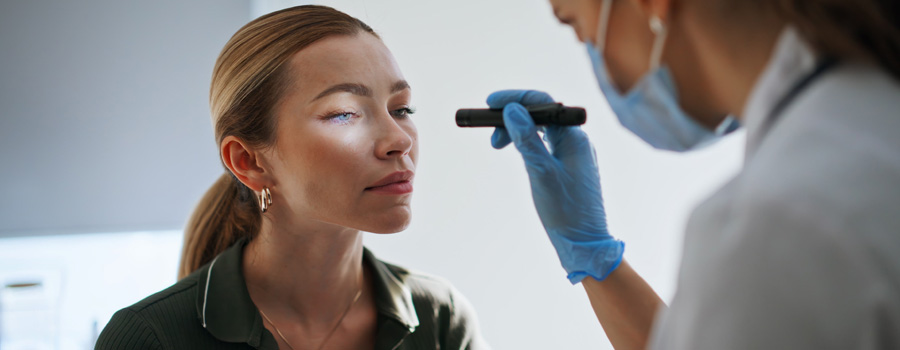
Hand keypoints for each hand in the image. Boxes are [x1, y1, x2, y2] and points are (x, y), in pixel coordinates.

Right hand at [489, 90, 623, 283]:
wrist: (585, 244)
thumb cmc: (566, 212)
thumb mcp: (541, 173)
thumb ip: (528, 140)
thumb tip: (512, 110)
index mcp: (574, 138)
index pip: (543, 103)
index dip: (515, 99)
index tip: (490, 103)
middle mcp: (577, 141)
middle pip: (542, 114)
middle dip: (513, 117)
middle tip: (490, 132)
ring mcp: (574, 154)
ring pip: (542, 129)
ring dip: (518, 131)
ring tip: (497, 145)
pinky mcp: (570, 167)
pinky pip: (546, 144)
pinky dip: (528, 144)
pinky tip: (516, 151)